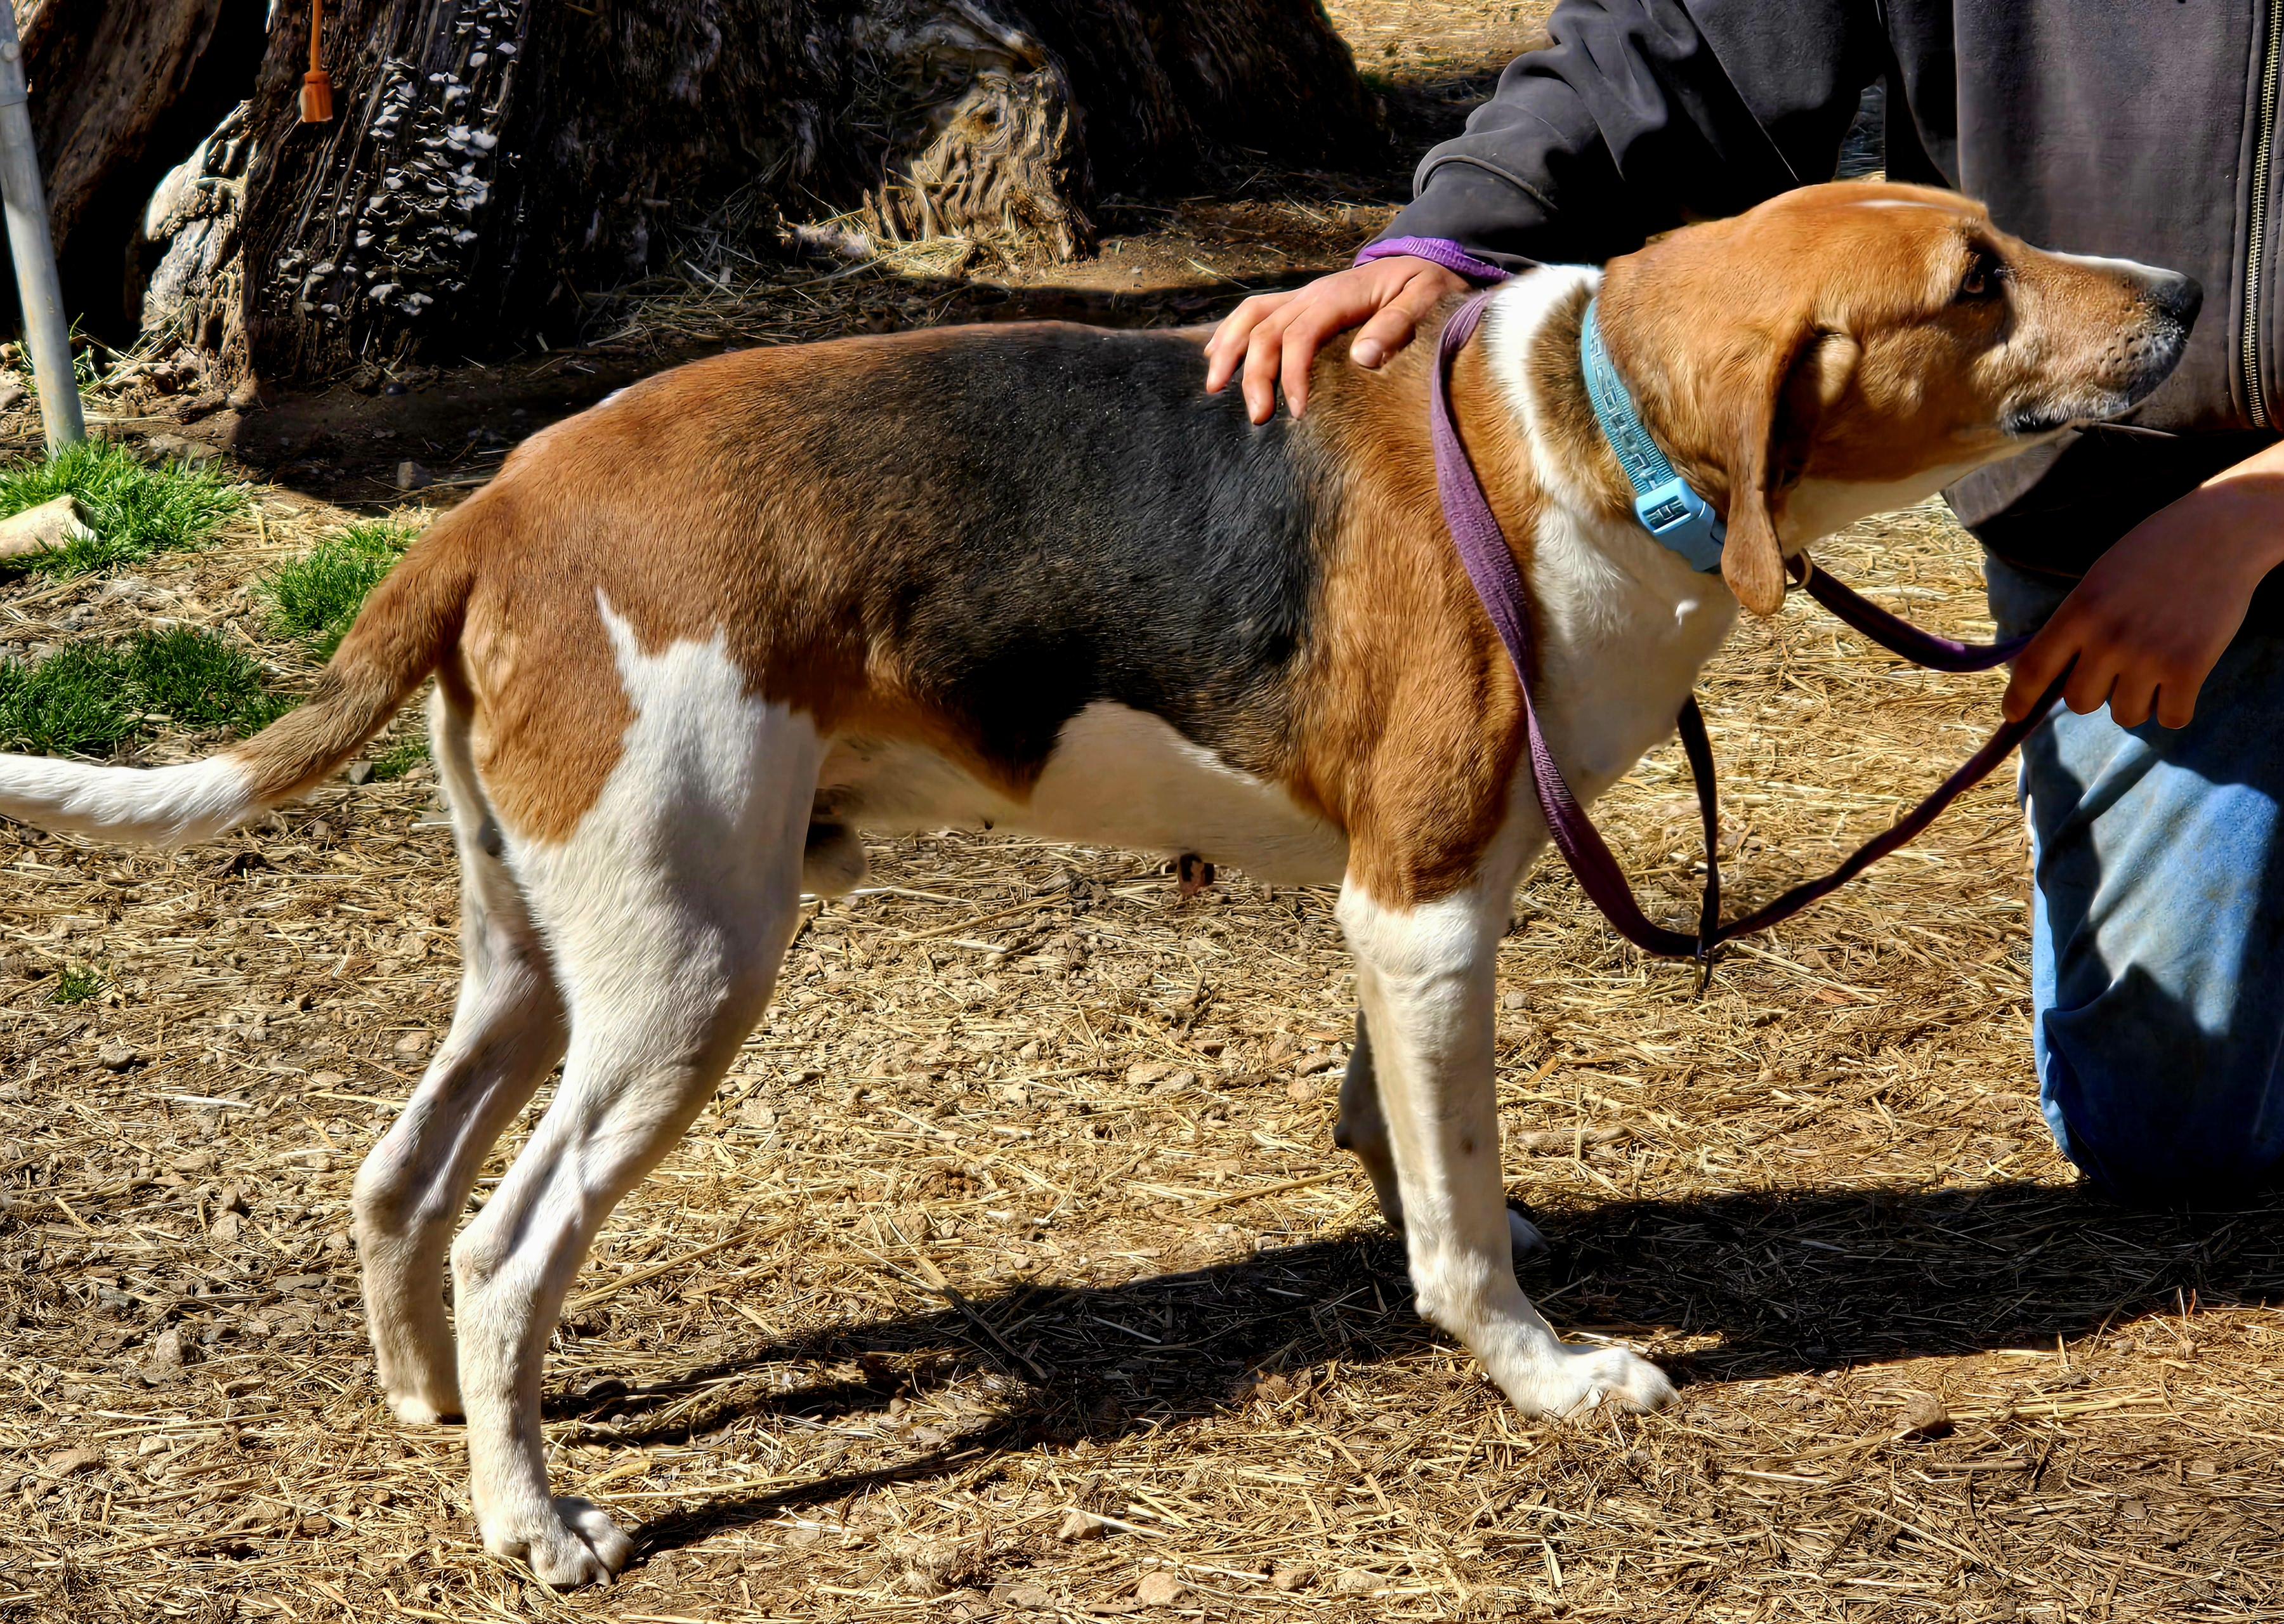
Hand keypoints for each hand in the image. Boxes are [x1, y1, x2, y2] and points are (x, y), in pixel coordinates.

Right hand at [1204, 255, 1469, 424]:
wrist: (1427, 259)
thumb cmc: (1428, 286)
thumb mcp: (1426, 300)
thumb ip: (1397, 326)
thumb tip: (1363, 358)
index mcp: (1339, 296)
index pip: (1300, 335)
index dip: (1292, 374)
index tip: (1298, 412)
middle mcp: (1313, 293)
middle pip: (1266, 330)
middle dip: (1254, 374)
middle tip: (1257, 417)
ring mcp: (1303, 296)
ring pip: (1251, 317)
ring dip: (1228, 350)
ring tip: (1214, 388)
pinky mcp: (1301, 303)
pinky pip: (1256, 312)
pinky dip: (1230, 333)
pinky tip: (1215, 357)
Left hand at [2003, 449, 2283, 728]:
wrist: (2221, 532)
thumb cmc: (2155, 553)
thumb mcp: (2099, 580)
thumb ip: (2077, 626)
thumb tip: (2055, 677)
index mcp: (2078, 612)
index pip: (2033, 669)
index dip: (2020, 698)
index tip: (2013, 714)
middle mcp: (2107, 638)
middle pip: (2080, 702)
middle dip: (2096, 693)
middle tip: (2118, 669)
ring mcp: (2149, 656)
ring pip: (2126, 714)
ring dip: (2137, 700)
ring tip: (2154, 667)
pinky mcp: (2189, 668)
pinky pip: (2170, 717)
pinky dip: (2174, 708)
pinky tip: (2180, 682)